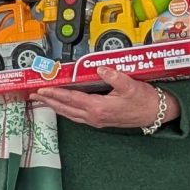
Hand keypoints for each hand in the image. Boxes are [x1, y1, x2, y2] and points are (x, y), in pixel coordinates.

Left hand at [32, 70, 164, 129]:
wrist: (155, 113)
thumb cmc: (144, 100)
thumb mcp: (132, 85)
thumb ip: (115, 76)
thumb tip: (101, 68)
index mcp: (99, 107)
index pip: (71, 99)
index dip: (55, 93)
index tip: (42, 89)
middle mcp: (95, 116)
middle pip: (66, 108)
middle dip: (49, 101)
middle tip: (34, 96)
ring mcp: (97, 120)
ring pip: (70, 114)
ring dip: (55, 107)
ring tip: (43, 101)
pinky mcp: (100, 120)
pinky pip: (77, 116)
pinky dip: (66, 110)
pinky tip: (63, 107)